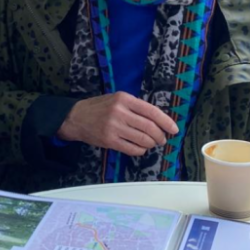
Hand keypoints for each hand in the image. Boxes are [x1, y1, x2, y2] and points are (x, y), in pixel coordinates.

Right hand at [56, 93, 178, 156]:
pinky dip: (141, 151)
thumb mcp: (116, 99)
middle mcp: (120, 112)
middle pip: (149, 127)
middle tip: (162, 139)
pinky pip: (132, 149)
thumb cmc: (98, 107)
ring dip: (151, 144)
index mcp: (124, 99)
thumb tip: (158, 120)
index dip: (166, 122)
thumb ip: (135, 107)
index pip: (152, 111)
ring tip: (151, 144)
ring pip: (143, 140)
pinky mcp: (109, 140)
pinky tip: (140, 148)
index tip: (174, 129)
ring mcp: (114, 127)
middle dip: (160, 136)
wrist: (75, 117)